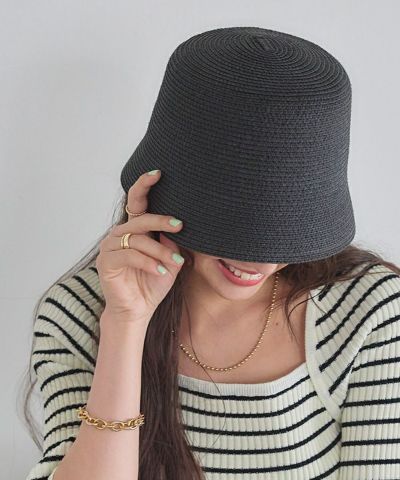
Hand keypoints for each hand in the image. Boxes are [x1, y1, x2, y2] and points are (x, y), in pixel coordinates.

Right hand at [95, 170, 184, 324]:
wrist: (138, 310)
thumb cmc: (152, 284)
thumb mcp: (169, 260)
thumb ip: (171, 242)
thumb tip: (178, 224)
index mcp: (134, 231)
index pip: (137, 203)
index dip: (144, 186)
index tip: (158, 172)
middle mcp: (120, 235)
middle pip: (139, 219)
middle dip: (161, 220)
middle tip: (180, 225)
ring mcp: (110, 247)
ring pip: (137, 240)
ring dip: (159, 251)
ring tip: (174, 263)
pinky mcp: (106, 262)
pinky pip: (129, 256)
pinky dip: (148, 263)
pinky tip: (160, 271)